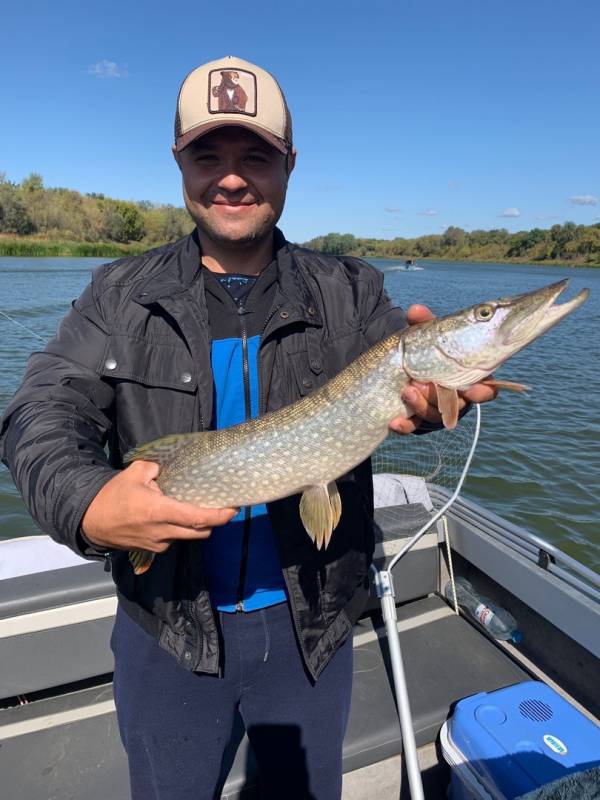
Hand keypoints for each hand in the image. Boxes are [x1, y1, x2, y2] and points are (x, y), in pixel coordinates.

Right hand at [81, 460, 237, 553]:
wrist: (91, 521)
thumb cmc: (114, 495)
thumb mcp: (135, 473)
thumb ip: (157, 467)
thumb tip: (174, 464)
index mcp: (159, 512)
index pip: (197, 518)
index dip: (219, 516)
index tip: (234, 509)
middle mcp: (162, 532)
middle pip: (200, 532)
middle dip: (215, 522)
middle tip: (224, 507)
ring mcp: (158, 544)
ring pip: (189, 537)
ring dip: (197, 526)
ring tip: (199, 509)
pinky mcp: (153, 550)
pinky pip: (175, 540)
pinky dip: (182, 530)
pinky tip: (178, 517)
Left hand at [388, 304, 497, 434]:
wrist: (397, 368)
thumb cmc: (424, 350)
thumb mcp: (425, 336)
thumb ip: (424, 324)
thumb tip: (415, 310)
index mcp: (468, 376)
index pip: (486, 388)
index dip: (483, 392)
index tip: (474, 389)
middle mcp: (455, 397)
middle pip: (458, 405)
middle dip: (444, 399)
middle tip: (428, 387)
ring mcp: (436, 409)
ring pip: (434, 415)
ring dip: (421, 405)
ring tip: (406, 391)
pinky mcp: (416, 420)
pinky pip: (413, 427)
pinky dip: (404, 426)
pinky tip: (394, 422)